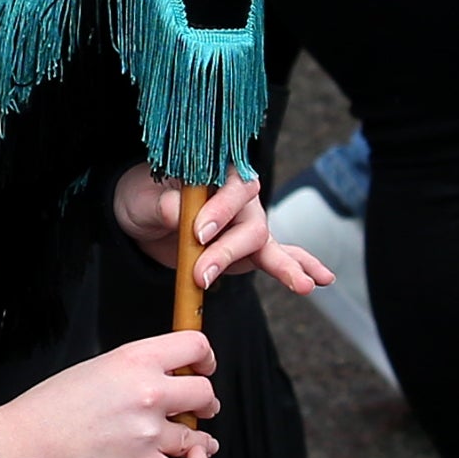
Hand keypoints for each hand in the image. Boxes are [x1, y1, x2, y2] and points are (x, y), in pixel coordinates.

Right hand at [0, 329, 216, 457]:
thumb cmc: (50, 409)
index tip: (203, 367)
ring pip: (199, 436)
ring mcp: (149, 434)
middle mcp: (147, 393)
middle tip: (199, 409)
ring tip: (189, 442)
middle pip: (205, 393)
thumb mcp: (95, 368)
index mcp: (134, 360)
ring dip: (198, 439)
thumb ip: (135, 370)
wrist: (25, 448)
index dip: (206, 358)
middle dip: (205, 402)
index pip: (195, 346)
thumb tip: (167, 379)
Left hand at [114, 169, 323, 294]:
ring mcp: (245, 223)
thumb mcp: (142, 198)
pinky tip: (319, 280)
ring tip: (303, 286)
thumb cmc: (142, 197)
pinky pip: (277, 256)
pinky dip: (299, 266)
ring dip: (283, 266)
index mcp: (216, 171)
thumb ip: (162, 205)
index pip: (232, 187)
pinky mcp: (245, 249)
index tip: (198, 233)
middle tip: (201, 274)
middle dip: (228, 252)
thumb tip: (178, 213)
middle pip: (250, 223)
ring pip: (265, 242)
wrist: (139, 218)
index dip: (221, 210)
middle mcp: (238, 196)